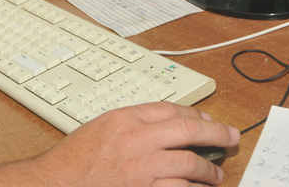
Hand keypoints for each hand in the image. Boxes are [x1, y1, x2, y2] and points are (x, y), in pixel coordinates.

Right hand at [32, 102, 239, 186]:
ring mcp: (142, 167)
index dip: (194, 113)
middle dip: (214, 132)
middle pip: (186, 129)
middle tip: (231, 136)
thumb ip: (129, 124)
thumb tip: (158, 126)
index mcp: (124, 119)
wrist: (57, 183)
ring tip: (217, 173)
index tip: (206, 118)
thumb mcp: (99, 128)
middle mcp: (136, 139)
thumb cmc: (73, 160)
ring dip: (208, 168)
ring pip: (189, 162)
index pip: (169, 109)